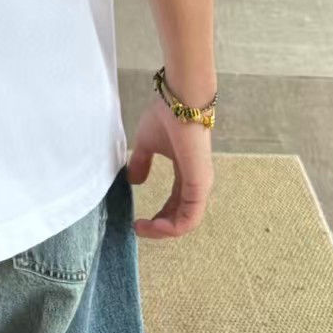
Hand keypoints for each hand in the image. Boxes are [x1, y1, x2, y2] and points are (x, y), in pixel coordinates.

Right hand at [125, 94, 213, 238]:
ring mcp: (199, 185)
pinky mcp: (199, 184)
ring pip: (187, 221)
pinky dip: (174, 226)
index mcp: (186, 174)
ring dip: (165, 230)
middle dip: (159, 228)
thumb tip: (133, 180)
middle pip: (181, 217)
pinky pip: (190, 216)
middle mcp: (196, 183)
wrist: (179, 101)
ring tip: (144, 228)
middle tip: (138, 228)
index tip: (137, 221)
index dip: (158, 217)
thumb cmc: (166, 116)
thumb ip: (141, 162)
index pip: (176, 206)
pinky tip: (156, 224)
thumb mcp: (146, 143)